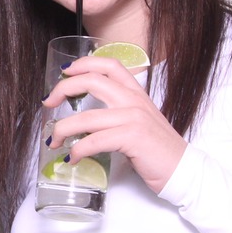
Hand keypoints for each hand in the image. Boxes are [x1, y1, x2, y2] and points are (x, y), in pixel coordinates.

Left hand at [44, 54, 186, 192]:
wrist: (182, 169)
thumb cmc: (157, 149)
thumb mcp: (139, 121)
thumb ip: (118, 113)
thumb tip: (86, 118)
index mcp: (136, 93)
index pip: (110, 65)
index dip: (84, 63)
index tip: (64, 71)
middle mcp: (134, 100)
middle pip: (92, 81)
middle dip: (63, 89)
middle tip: (48, 103)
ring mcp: (134, 118)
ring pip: (86, 117)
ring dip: (62, 129)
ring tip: (54, 141)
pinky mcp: (132, 138)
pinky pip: (93, 141)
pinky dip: (77, 151)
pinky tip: (73, 158)